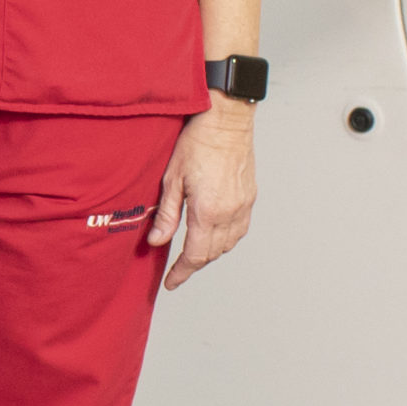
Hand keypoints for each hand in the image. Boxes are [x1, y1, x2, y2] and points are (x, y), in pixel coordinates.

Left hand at [147, 97, 256, 290]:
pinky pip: (239, 230)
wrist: (226, 122)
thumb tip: (156, 241)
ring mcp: (244, 206)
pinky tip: (213, 236)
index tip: (170, 283)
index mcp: (209, 211)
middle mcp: (230, 214)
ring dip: (210, 254)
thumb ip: (166, 214)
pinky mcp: (250, 198)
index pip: (195, 255)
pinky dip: (225, 240)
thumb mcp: (171, 179)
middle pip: (212, 253)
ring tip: (191, 256)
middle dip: (193, 266)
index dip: (181, 272)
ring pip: (228, 245)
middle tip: (176, 272)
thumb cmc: (196, 143)